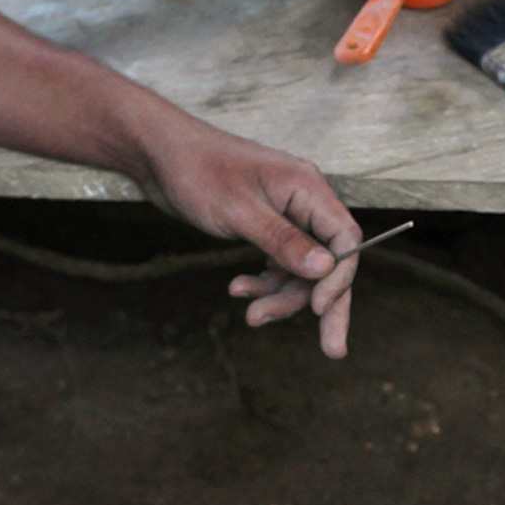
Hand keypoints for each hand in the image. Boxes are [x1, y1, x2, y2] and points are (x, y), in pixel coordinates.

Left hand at [139, 126, 364, 358]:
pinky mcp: (266, 226)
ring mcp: (286, 216)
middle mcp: (303, 202)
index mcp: (307, 188)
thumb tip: (326, 269)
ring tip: (251, 315)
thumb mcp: (239, 211)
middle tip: (332, 350)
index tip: (318, 307)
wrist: (159, 153)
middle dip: (321, 304)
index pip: (345, 238)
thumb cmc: (197, 170)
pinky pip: (278, 264)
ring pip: (300, 269)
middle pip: (328, 261)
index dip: (339, 277)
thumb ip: (283, 241)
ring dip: (279, 296)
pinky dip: (262, 282)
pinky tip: (238, 290)